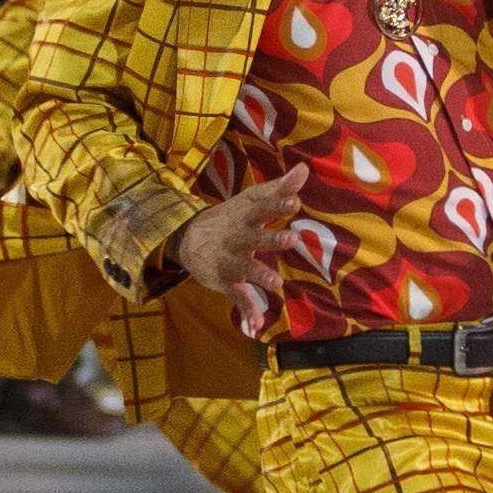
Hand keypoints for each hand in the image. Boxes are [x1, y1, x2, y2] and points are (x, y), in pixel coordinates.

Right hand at [170, 166, 312, 335]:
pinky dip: (246, 310)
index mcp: (245, 215)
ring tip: (276, 283)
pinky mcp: (225, 281)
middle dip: (271, 239)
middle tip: (292, 239)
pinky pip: (237, 297)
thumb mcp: (251, 201)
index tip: (294, 202)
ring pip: (245, 267)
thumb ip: (279, 188)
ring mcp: (229, 260)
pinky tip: (257, 324)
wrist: (187, 239)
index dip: (277, 205)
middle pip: (255, 236)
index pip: (261, 207)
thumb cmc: (231, 218)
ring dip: (259, 275)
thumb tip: (304, 168)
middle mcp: (237, 236)